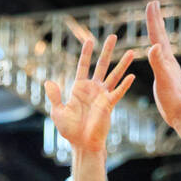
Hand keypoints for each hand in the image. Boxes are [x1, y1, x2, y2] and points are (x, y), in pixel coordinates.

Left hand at [45, 35, 134, 154]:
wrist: (82, 144)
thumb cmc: (70, 130)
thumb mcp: (58, 112)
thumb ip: (55, 96)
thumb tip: (48, 81)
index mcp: (79, 88)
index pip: (83, 66)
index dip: (86, 53)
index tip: (90, 40)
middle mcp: (93, 89)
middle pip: (102, 65)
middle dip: (107, 51)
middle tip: (113, 36)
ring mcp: (102, 96)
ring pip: (114, 76)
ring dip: (122, 64)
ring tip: (132, 51)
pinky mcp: (109, 105)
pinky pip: (118, 92)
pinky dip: (124, 85)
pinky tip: (131, 76)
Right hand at [146, 0, 180, 128]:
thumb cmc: (174, 100)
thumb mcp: (163, 81)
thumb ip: (158, 63)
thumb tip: (154, 46)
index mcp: (167, 60)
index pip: (158, 35)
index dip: (153, 20)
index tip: (151, 3)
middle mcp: (169, 61)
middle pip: (161, 36)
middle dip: (156, 20)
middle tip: (154, 5)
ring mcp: (170, 68)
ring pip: (162, 45)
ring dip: (158, 33)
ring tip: (156, 25)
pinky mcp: (169, 77)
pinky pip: (161, 57)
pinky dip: (158, 49)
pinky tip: (157, 52)